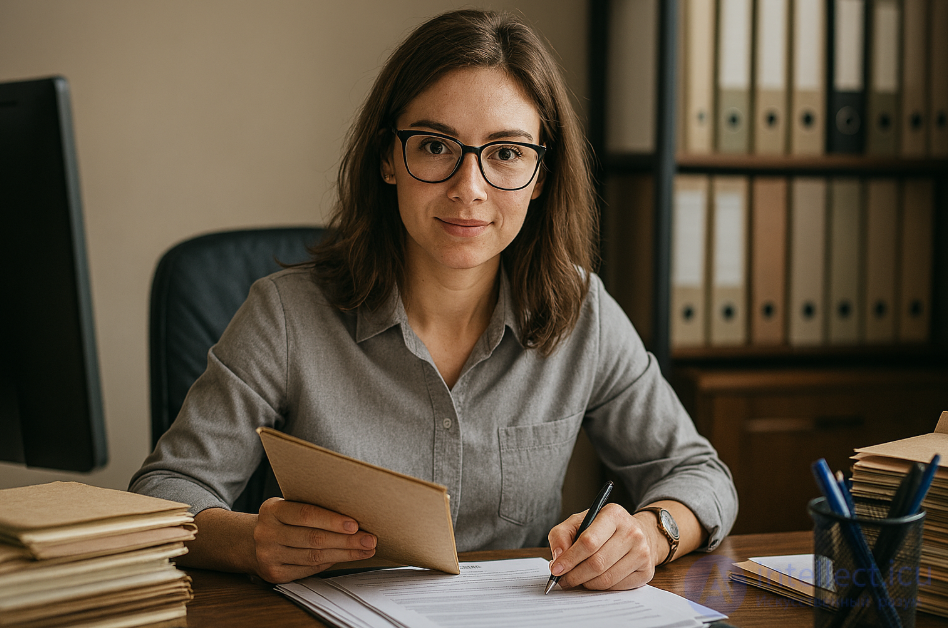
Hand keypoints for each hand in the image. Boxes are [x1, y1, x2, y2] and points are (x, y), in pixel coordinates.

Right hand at [252, 497, 376, 582]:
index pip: (306, 514)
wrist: (250, 541)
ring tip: (364, 550)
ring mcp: (268, 555)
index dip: (332, 520)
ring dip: (344, 554)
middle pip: (313, 538)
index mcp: (272, 510)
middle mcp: (266, 533)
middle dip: (346, 540)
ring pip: (314, 556)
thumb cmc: (282, 520)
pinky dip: (329, 563)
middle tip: (369, 540)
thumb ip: (312, 508)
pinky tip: (344, 558)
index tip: (355, 524)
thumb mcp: (289, 506)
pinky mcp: (273, 574)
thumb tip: (352, 515)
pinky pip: (308, 569)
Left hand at [547, 503, 661, 590]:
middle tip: (563, 580)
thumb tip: (558, 557)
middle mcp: (632, 532)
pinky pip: (617, 587)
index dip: (570, 559)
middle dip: (575, 575)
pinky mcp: (646, 571)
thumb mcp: (578, 522)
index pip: (589, 542)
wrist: (636, 534)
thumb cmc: (602, 529)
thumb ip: (561, 535)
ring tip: (577, 579)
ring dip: (586, 583)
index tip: (556, 569)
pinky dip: (601, 588)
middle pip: (597, 563)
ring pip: (606, 578)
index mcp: (613, 514)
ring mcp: (642, 552)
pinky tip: (594, 580)